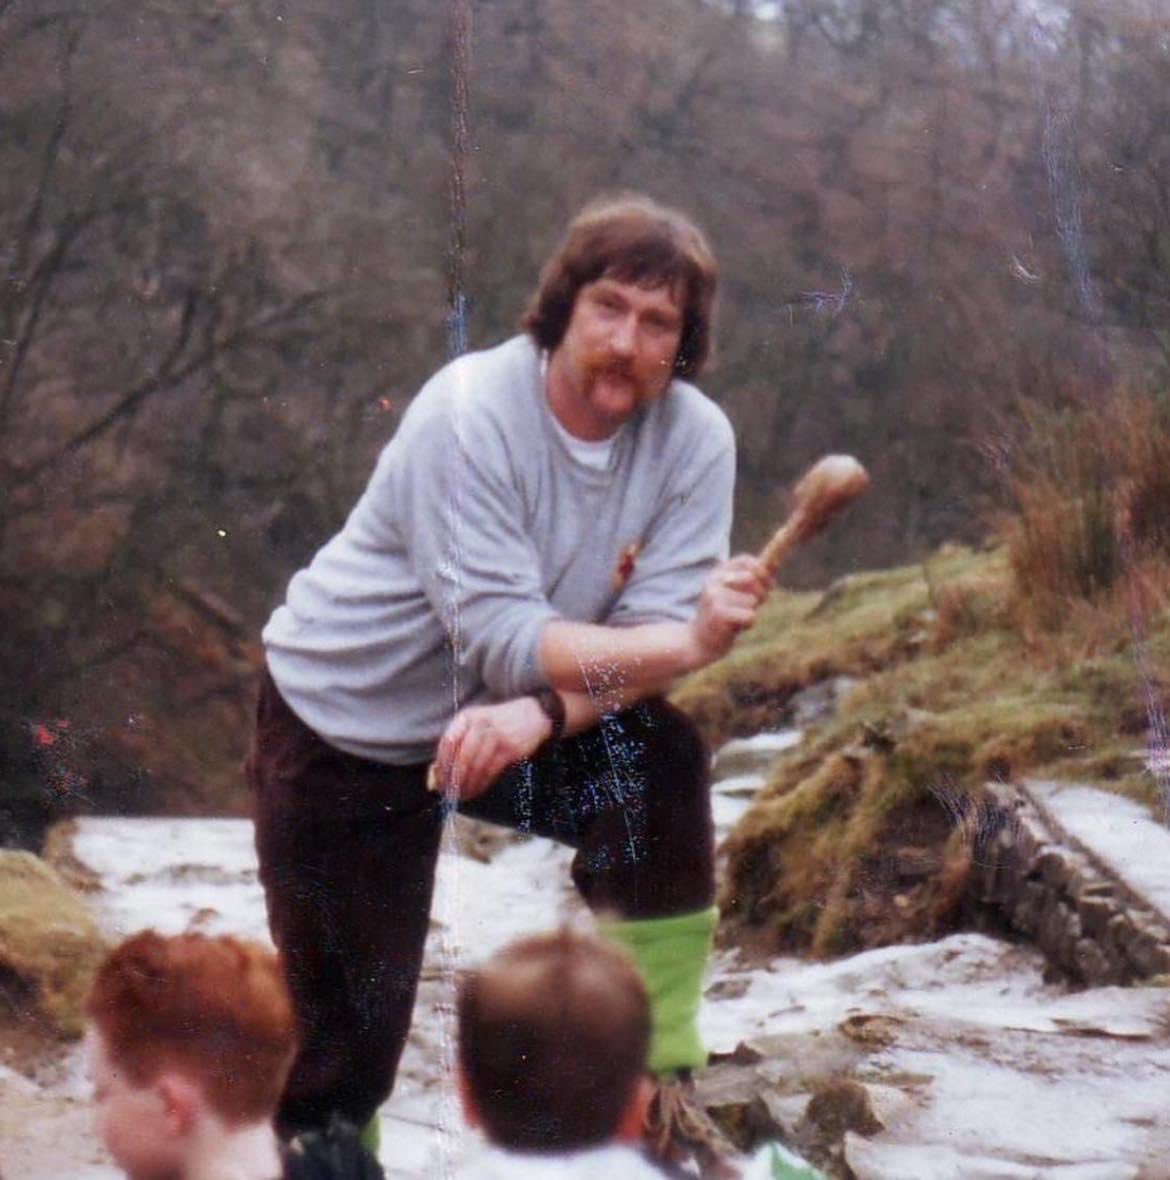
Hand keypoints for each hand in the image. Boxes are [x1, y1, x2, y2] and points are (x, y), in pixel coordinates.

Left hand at [431, 697, 552, 800]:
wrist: (532, 714)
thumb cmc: (497, 723)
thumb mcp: (475, 723)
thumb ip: (457, 743)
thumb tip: (437, 773)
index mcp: (467, 717)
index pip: (448, 742)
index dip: (442, 764)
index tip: (440, 780)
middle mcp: (480, 724)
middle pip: (461, 757)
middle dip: (454, 779)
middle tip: (450, 793)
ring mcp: (496, 736)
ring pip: (476, 767)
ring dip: (467, 785)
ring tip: (463, 795)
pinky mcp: (510, 749)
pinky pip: (490, 771)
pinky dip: (481, 784)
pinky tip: (476, 790)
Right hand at [689, 554, 770, 664]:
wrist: (699, 642)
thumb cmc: (724, 617)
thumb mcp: (738, 594)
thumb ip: (755, 579)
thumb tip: (776, 561)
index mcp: (718, 573)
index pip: (745, 560)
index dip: (762, 570)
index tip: (769, 584)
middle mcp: (714, 580)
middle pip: (752, 578)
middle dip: (761, 594)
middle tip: (751, 606)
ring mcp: (714, 596)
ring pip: (752, 601)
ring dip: (750, 613)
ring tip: (735, 619)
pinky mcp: (718, 613)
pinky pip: (750, 616)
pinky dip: (747, 624)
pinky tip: (733, 628)